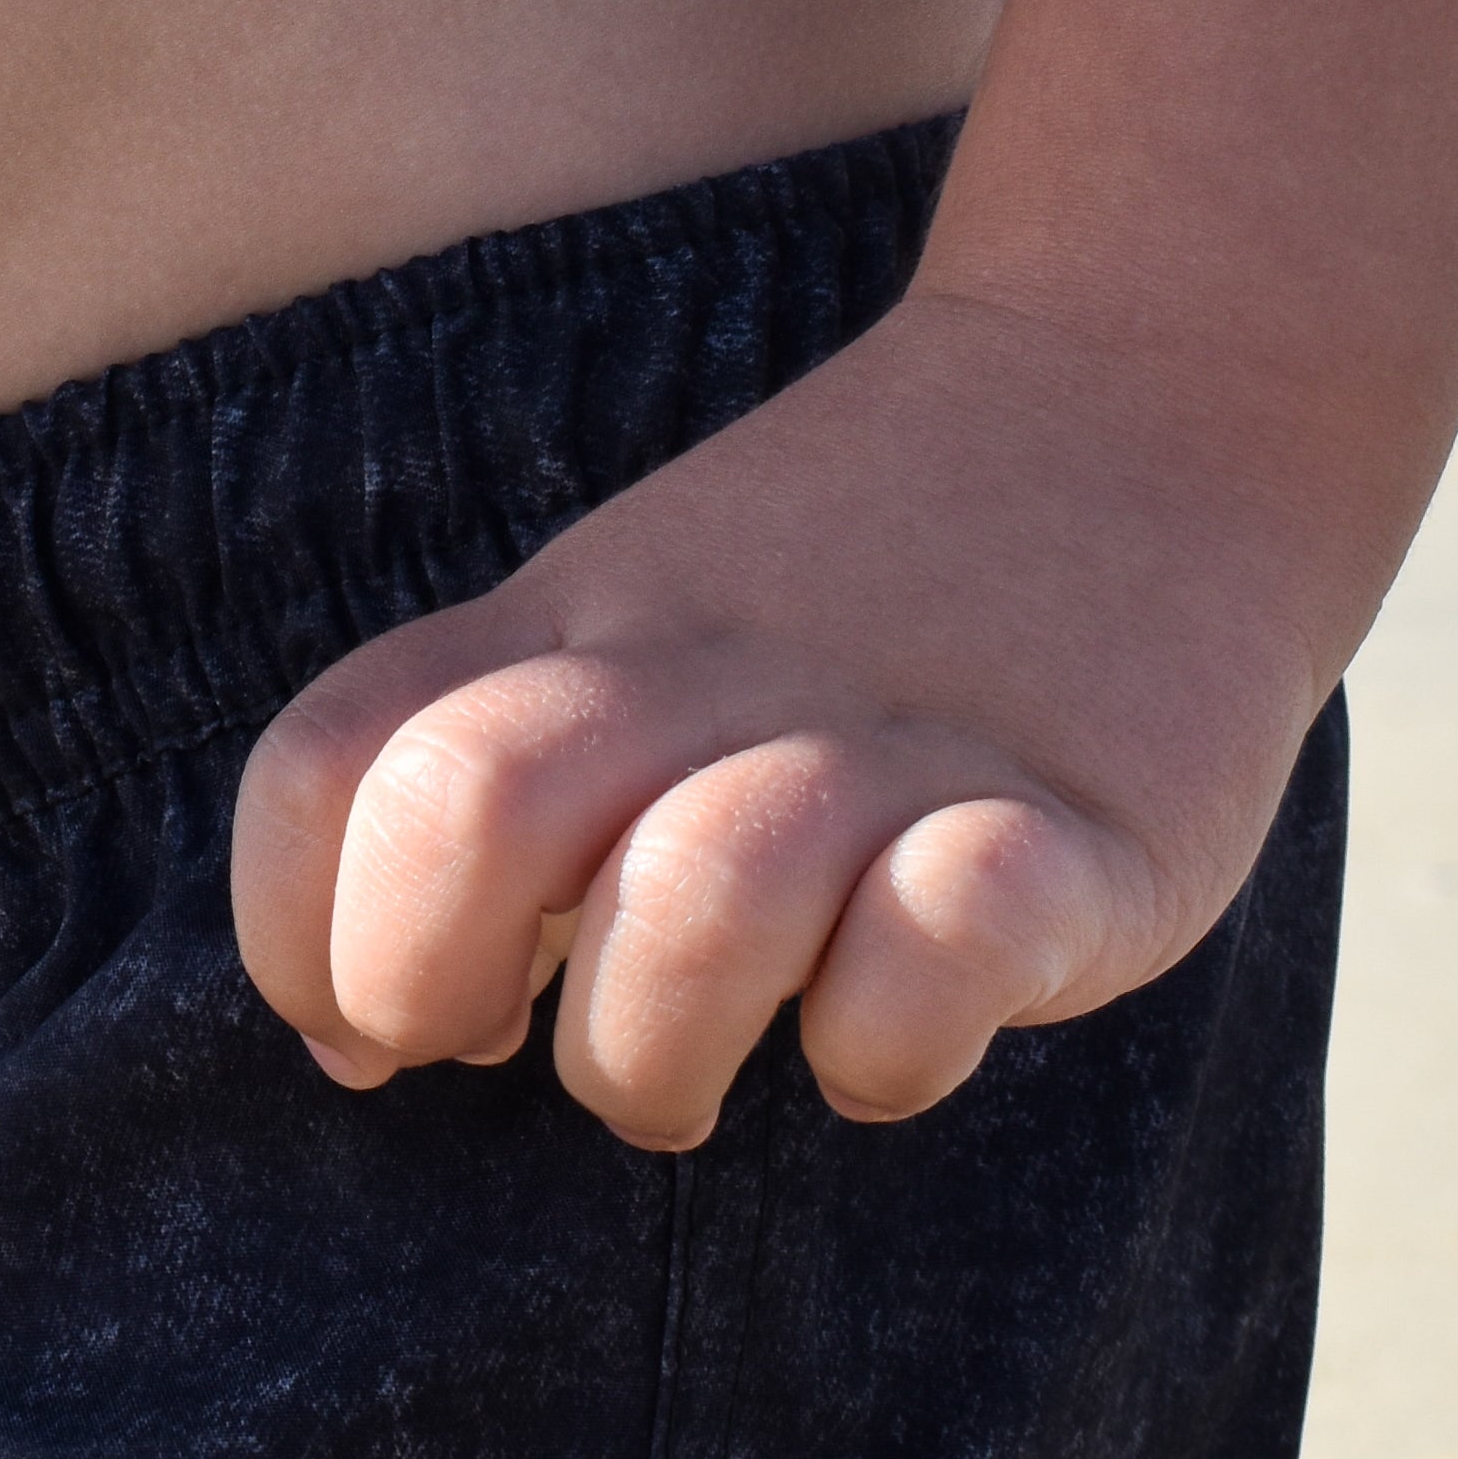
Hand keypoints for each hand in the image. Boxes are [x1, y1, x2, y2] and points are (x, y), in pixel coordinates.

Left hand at [230, 284, 1339, 1140]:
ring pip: (695, 897)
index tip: (377, 1024)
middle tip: (514, 1041)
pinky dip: (891, 1038)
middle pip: (472, 807)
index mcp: (577, 626)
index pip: (330, 766)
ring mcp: (895, 742)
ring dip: (653, 1048)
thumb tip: (350, 1044)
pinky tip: (900, 1022)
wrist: (1162, 389)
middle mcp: (707, 670)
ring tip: (705, 1069)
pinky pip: (941, 946)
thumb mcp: (638, 624)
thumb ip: (486, 789)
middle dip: (429, 987)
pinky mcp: (1082, 829)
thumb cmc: (867, 583)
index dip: (295, 932)